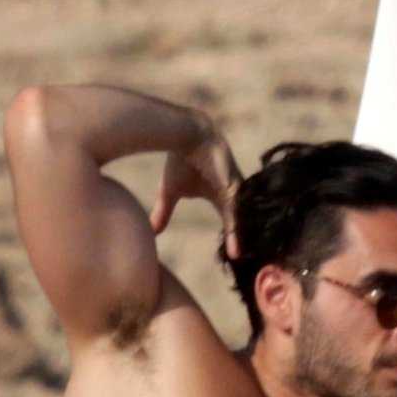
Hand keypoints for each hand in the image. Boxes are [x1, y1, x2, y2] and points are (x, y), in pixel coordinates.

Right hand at [149, 122, 242, 256]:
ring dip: (240, 235)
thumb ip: (163, 212)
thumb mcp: (170, 191)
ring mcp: (236, 187)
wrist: (184, 133)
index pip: (233, 224)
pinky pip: (237, 203)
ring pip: (242, 216)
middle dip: (244, 243)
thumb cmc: (180, 160)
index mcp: (225, 198)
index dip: (234, 241)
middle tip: (242, 263)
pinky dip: (237, 219)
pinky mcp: (231, 179)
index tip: (233, 260)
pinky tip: (238, 232)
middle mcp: (235, 194)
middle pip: (243, 223)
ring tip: (239, 254)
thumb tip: (152, 231)